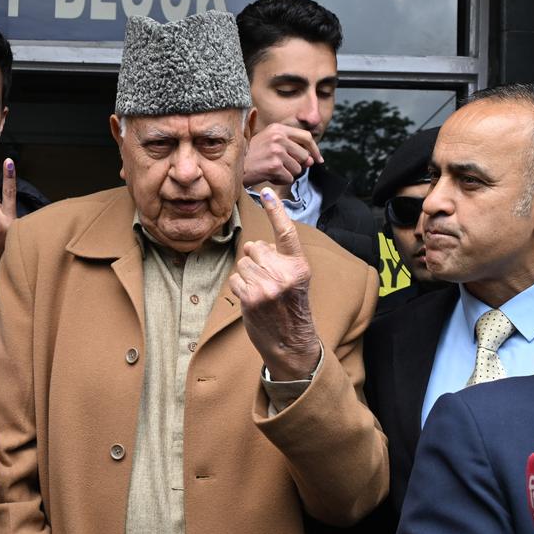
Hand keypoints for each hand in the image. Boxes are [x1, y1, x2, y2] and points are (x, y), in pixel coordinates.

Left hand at [229, 188, 319, 380]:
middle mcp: (284, 274)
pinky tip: (252, 300)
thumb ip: (279, 260)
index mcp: (299, 266)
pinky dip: (239, 288)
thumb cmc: (290, 308)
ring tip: (261, 292)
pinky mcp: (250, 298)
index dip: (276, 210)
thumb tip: (254, 245)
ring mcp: (267, 286)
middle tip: (268, 280)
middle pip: (255, 249)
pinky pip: (235, 278)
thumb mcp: (294, 280)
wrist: (290, 342)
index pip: (286, 233)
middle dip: (256, 260)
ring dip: (247, 276)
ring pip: (242, 263)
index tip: (266, 191)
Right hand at [242, 123, 323, 187]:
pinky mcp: (274, 166)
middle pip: (304, 155)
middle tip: (283, 168)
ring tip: (272, 171)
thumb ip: (291, 148)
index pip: (306, 137)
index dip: (314, 149)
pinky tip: (269, 177)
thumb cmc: (250, 156)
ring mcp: (277, 151)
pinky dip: (280, 181)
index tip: (318, 159)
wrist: (232, 167)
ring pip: (298, 169)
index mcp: (278, 128)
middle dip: (298, 165)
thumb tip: (312, 161)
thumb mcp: (268, 142)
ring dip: (288, 174)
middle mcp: (278, 137)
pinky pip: (289, 178)